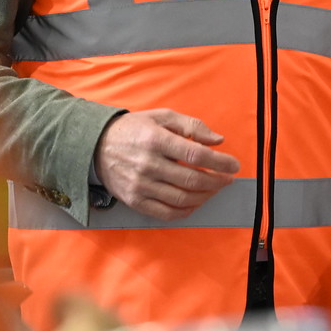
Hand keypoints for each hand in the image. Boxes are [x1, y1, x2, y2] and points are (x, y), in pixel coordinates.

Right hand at [93, 108, 239, 220]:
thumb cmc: (135, 129)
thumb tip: (218, 140)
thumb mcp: (162, 117)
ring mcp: (140, 185)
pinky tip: (196, 202)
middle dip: (217, 181)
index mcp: (156, 140)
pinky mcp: (135, 201)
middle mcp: (147, 164)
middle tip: (228, 178)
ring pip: (182, 199)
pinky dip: (186, 210)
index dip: (220, 162)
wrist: (96, 146)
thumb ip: (192, 126)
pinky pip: (166, 213)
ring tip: (214, 188)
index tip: (234, 165)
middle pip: (192, 180)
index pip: (196, 155)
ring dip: (205, 196)